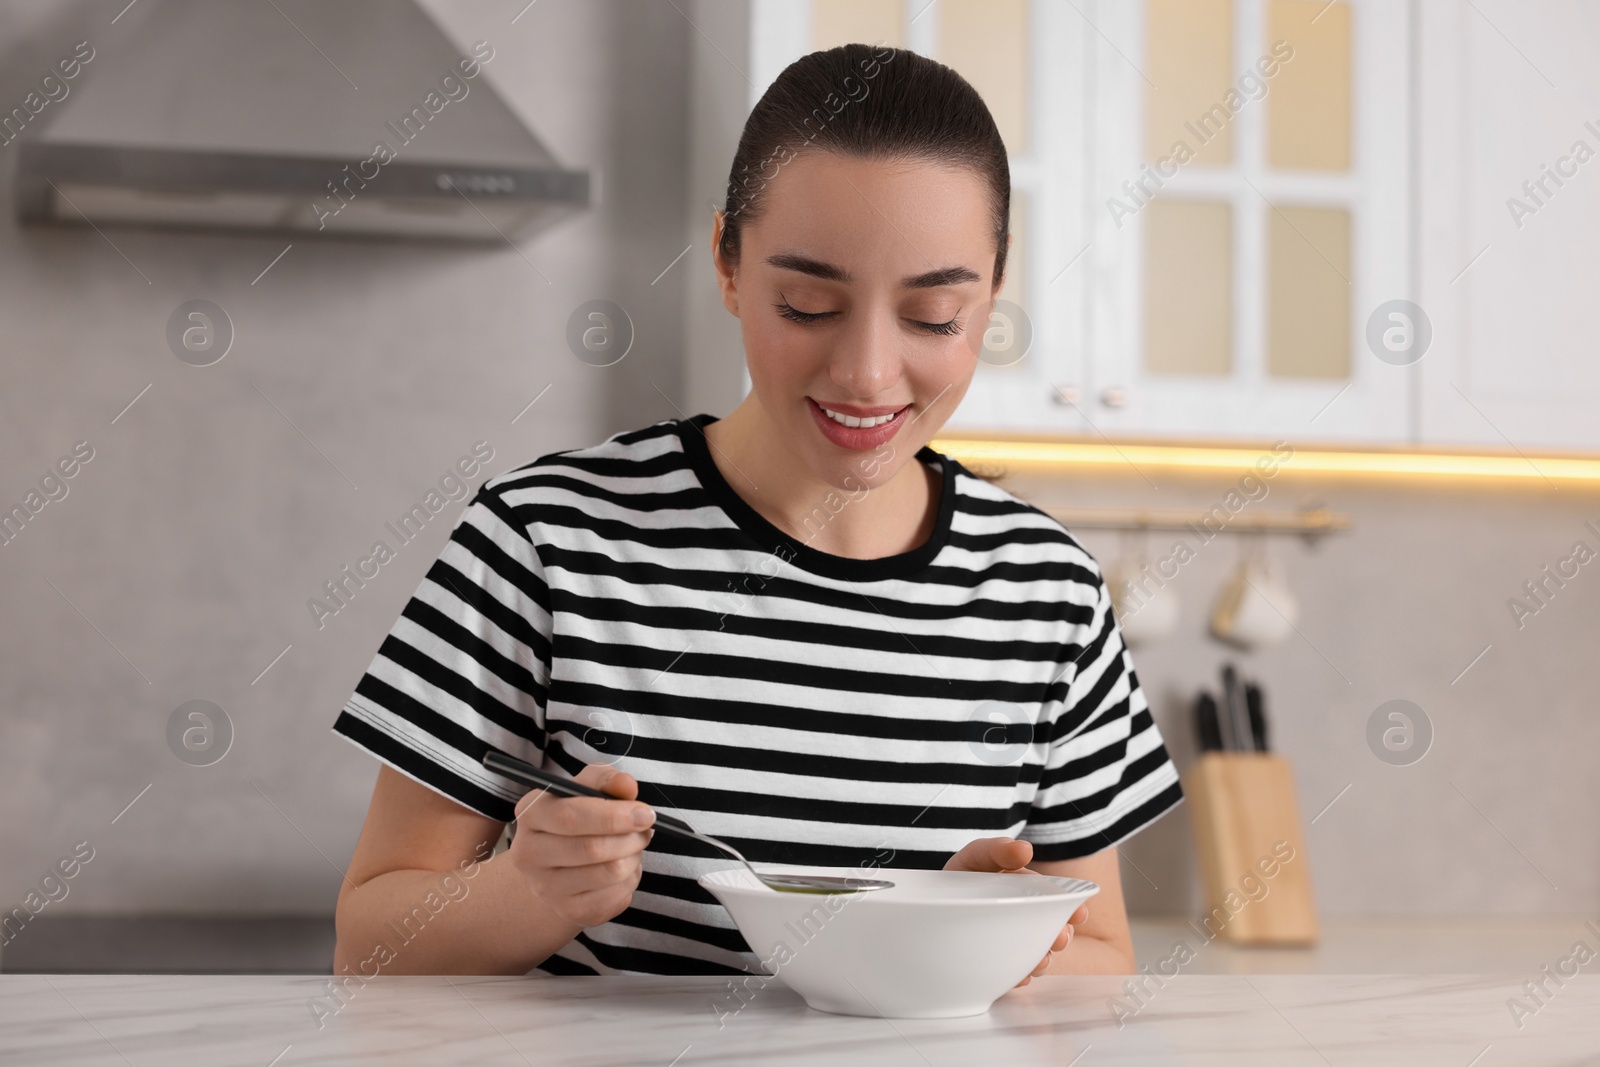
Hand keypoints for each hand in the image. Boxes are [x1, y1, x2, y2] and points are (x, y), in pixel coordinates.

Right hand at [507, 764, 655, 928]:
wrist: (556, 865)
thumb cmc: (576, 818)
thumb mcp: (584, 788)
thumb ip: (605, 780)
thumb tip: (626, 785)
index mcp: (531, 814)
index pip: (571, 816)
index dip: (614, 815)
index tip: (645, 813)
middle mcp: (529, 853)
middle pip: (591, 849)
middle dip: (630, 837)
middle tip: (646, 829)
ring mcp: (545, 887)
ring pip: (608, 873)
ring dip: (634, 857)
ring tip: (634, 847)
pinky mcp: (568, 911)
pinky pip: (615, 897)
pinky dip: (631, 880)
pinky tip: (624, 869)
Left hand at [943, 837, 1089, 986]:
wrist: (935, 900)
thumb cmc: (963, 874)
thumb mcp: (979, 856)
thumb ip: (999, 850)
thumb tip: (1025, 849)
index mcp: (1028, 892)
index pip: (1055, 900)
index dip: (1070, 906)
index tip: (1079, 912)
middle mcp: (1025, 917)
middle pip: (1050, 930)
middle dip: (1060, 936)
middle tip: (1061, 938)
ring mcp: (1013, 940)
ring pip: (1037, 954)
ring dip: (1043, 960)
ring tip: (1040, 961)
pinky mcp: (999, 961)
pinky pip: (1014, 974)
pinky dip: (1018, 976)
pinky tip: (1019, 976)